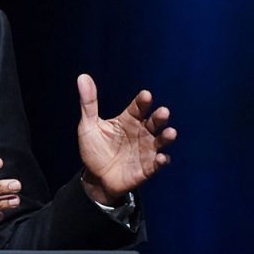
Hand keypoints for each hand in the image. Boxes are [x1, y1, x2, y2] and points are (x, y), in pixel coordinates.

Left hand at [76, 73, 176, 204]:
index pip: (137, 107)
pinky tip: (161, 158)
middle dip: (159, 117)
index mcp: (128, 120)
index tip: (146, 95)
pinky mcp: (147, 168)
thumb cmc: (94, 148)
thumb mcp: (88, 125)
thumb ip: (89, 103)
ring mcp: (146, 150)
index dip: (142, 102)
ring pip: (160, 141)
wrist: (95, 177)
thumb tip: (82, 77)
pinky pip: (157, 164)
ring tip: (170, 133)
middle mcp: (141, 132)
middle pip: (153, 122)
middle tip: (163, 112)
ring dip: (166, 137)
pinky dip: (161, 161)